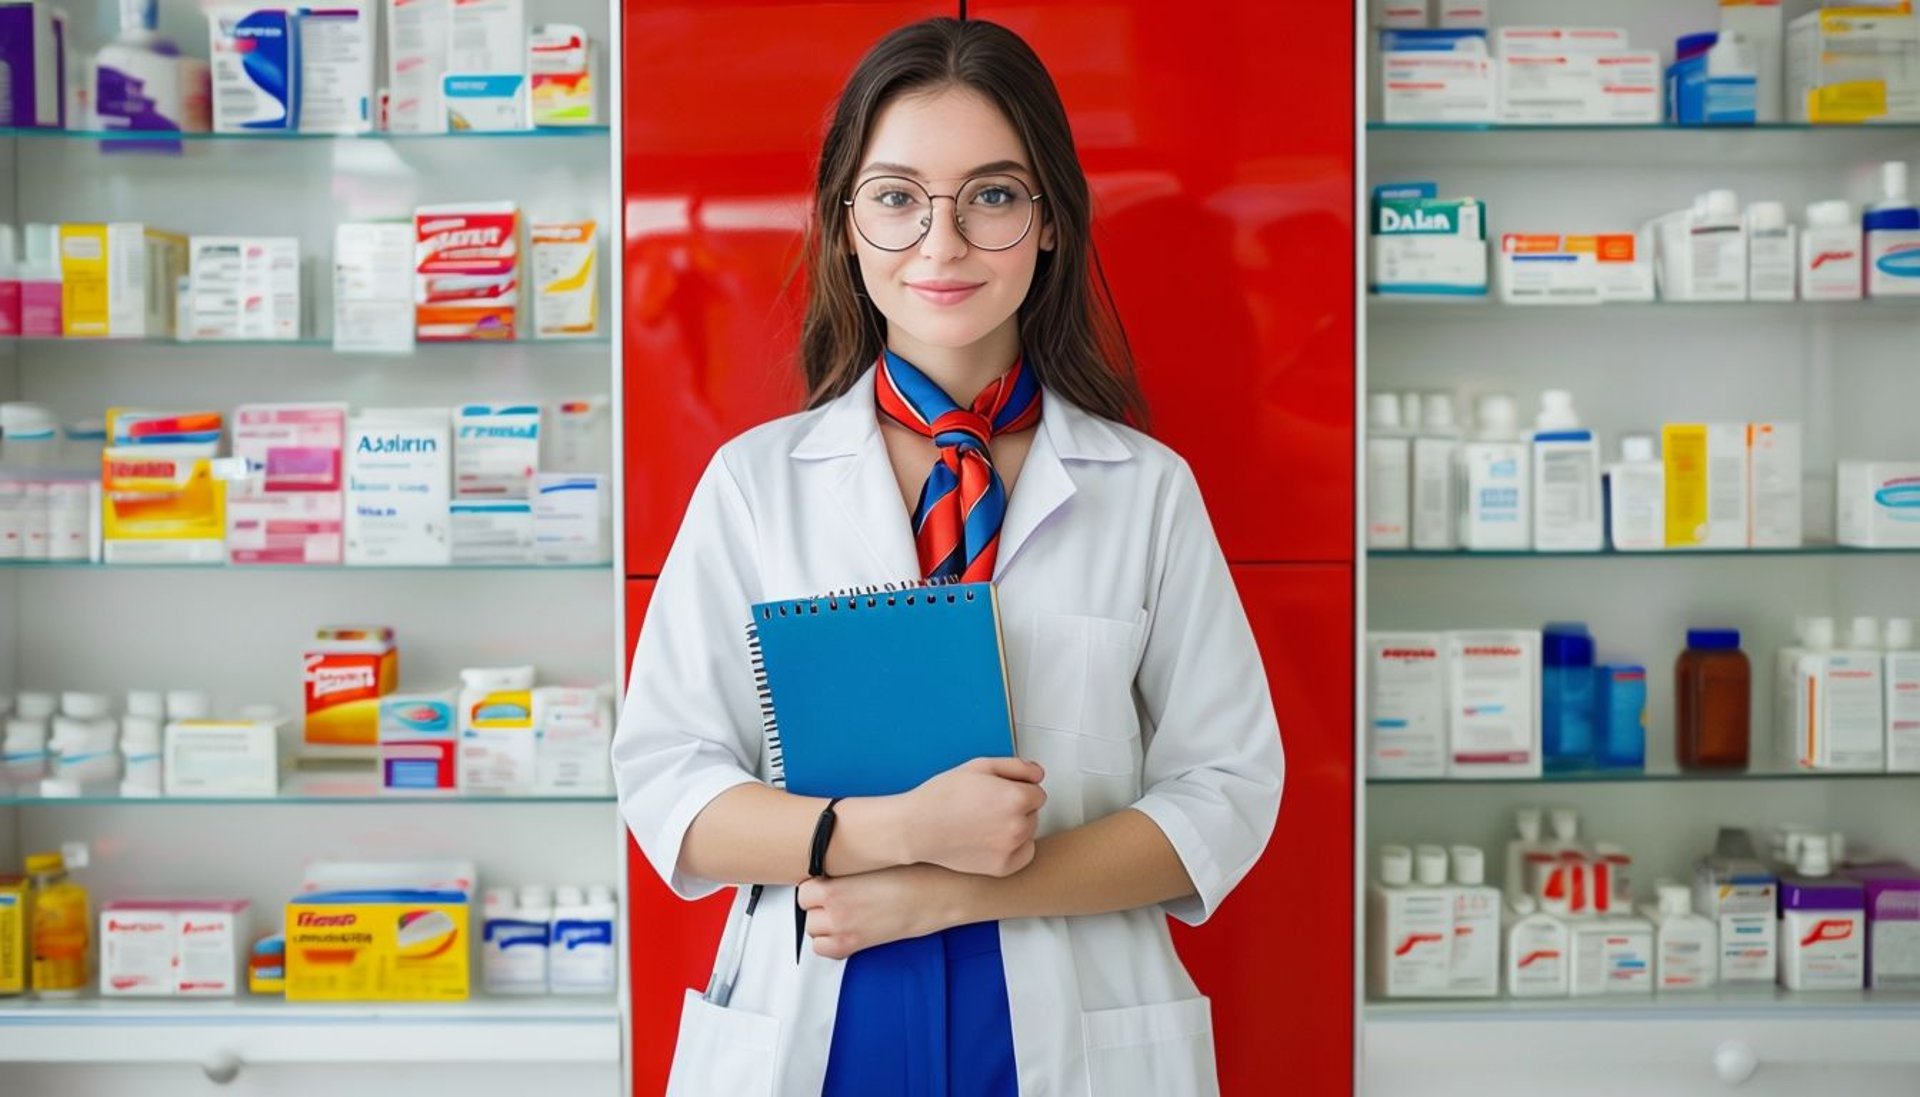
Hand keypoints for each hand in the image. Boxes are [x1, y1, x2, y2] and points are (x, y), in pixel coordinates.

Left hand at [798, 864, 966, 959]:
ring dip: (823, 923)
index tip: (827, 883)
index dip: (816, 885)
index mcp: (835, 886)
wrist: (937, 893)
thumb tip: (835, 867)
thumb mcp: (872, 859)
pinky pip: (825, 950)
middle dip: (818, 904)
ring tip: (843, 912)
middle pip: (806, 910)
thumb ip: (847, 866)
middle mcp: (836, 911)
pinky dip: (830, 943)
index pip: (803, 889)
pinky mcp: (858, 944)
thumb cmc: (913, 872)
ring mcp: (845, 931)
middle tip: (838, 896)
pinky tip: (846, 929)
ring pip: (813, 931)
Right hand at [899, 756, 1045, 876]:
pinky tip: (991, 839)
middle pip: (1034, 812)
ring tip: (985, 823)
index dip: (1017, 789)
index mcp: (1016, 798)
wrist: (917, 828)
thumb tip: (1038, 774)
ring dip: (1016, 827)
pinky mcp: (1003, 867)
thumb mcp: (979, 766)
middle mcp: (1019, 825)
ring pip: (1029, 832)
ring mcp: (1011, 849)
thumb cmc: (943, 796)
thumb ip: (1016, 766)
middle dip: (1017, 808)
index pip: (1037, 792)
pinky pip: (1024, 854)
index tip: (997, 792)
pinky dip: (1014, 848)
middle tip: (987, 807)